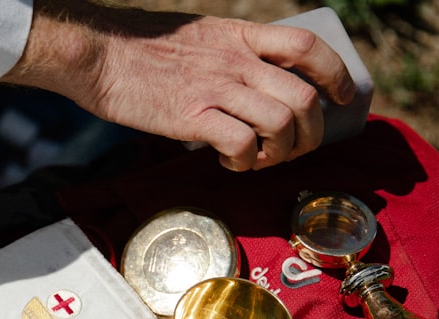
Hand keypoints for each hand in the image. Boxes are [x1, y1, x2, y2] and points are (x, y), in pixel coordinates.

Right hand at [0, 1, 355, 170]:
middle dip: (310, 133)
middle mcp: (237, 60)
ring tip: (259, 159)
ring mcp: (217, 88)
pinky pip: (243, 145)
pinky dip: (246, 161)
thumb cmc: (139, 49)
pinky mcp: (194, 116)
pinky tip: (230, 161)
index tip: (339, 96)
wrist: (98, 54)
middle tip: (291, 149)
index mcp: (239, 36)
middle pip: (304, 97)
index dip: (334, 74)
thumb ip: (229, 54)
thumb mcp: (198, 36)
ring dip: (280, 151)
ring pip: (282, 123)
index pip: (307, 46)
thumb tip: (248, 84)